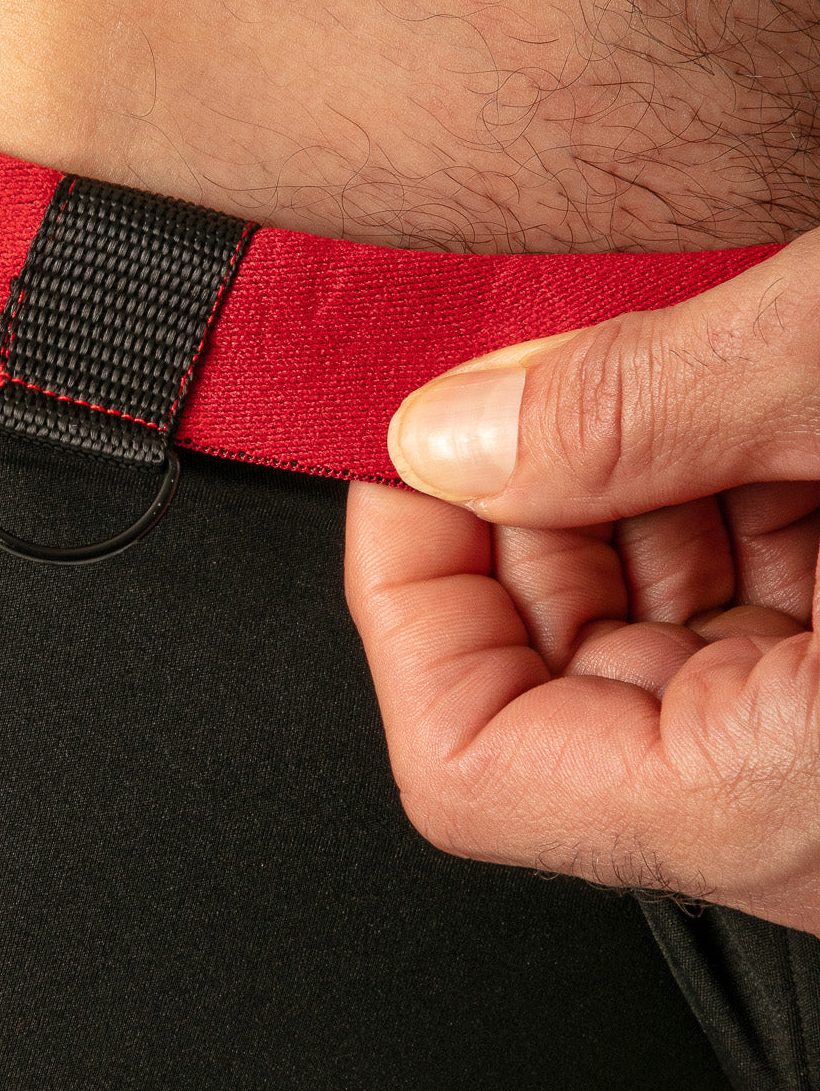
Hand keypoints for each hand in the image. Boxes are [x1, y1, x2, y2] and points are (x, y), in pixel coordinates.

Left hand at [346, 227, 819, 931]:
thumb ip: (640, 411)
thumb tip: (450, 433)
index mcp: (791, 793)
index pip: (471, 761)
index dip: (400, 594)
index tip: (397, 454)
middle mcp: (808, 807)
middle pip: (547, 680)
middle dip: (513, 509)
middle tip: (525, 375)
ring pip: (645, 639)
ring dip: (615, 492)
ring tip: (645, 369)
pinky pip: (746, 620)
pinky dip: (710, 505)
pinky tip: (727, 411)